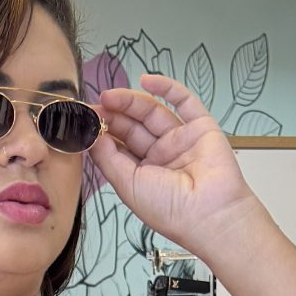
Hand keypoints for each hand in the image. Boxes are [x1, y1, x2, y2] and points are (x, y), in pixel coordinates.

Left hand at [90, 74, 262, 261]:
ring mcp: (182, 140)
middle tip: (96, 106)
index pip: (120, 145)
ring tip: (111, 96)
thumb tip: (90, 136)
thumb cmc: (170, 210)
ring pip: (153, 112)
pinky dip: (166, 88)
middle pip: (134, 126)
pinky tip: (146, 80)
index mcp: (144, 173)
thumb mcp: (127, 185)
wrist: (209, 214)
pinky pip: (184, 102)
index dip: (103, 131)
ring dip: (131, 101)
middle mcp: (162, 155)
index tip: (86, 120)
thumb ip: (107, 158)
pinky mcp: (202, 128)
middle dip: (114, 114)